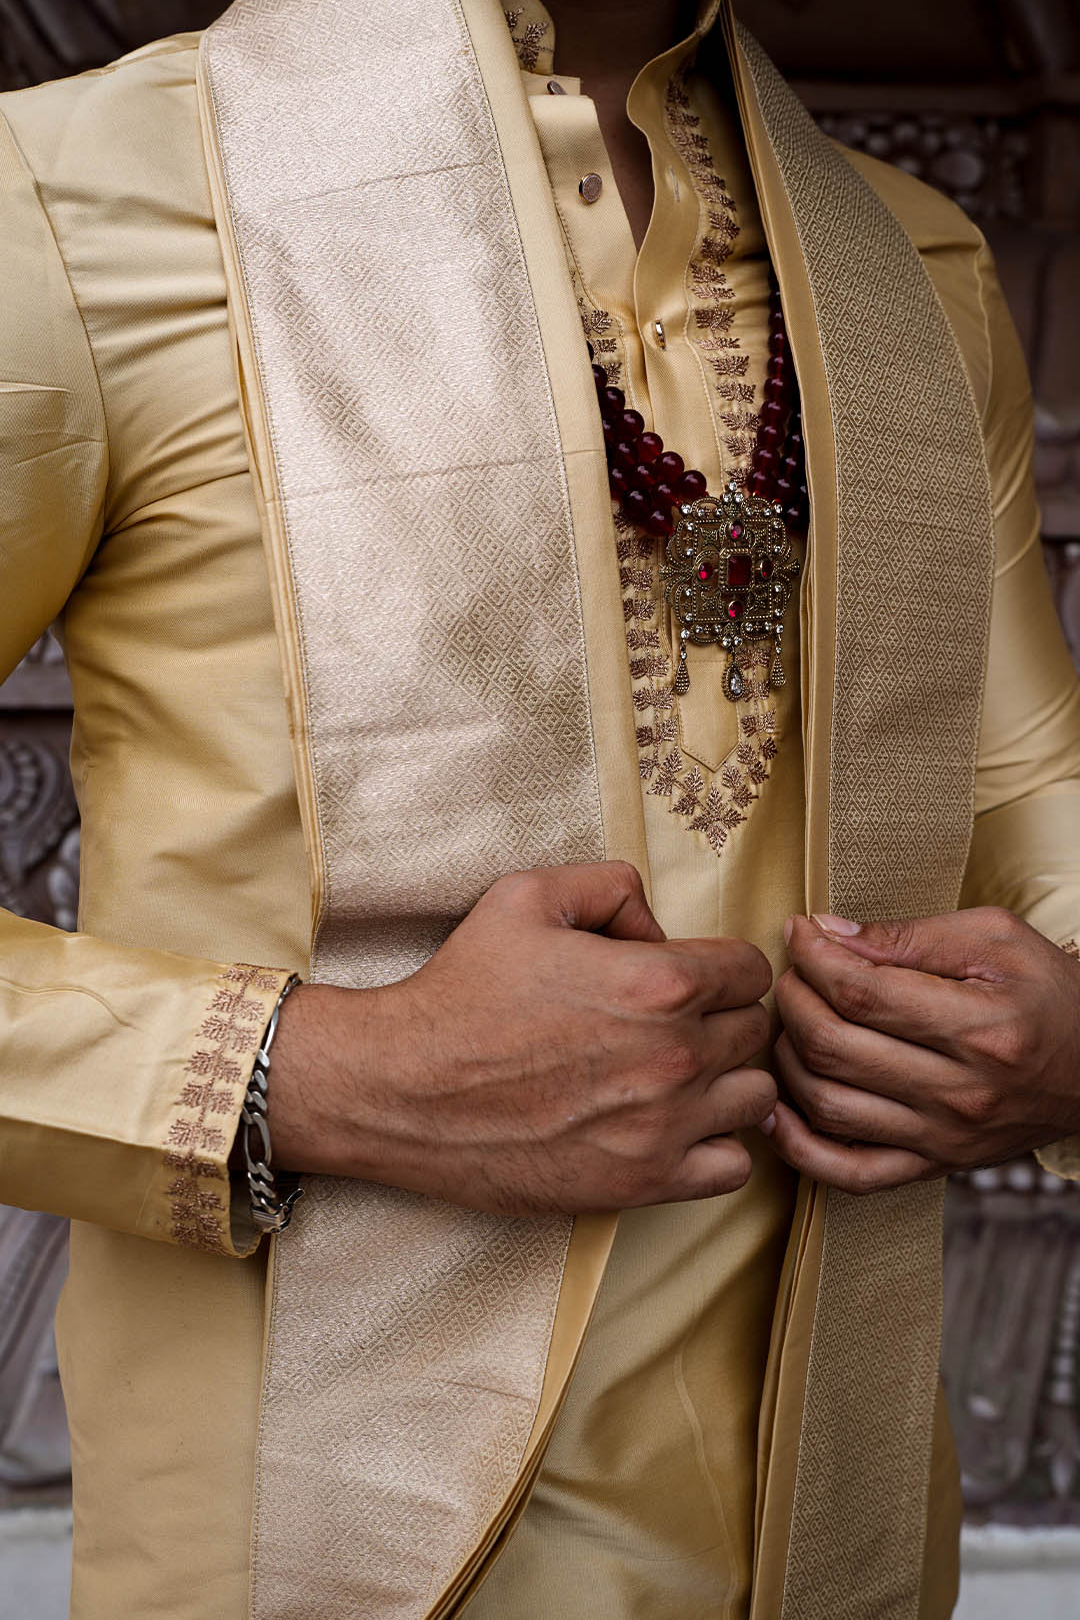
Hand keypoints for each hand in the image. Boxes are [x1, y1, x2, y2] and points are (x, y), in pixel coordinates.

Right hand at [270, 861, 775, 1214]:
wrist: (402, 1088)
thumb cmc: (461, 991)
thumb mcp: (525, 897)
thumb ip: (609, 886)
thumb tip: (658, 924)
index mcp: (658, 981)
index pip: (752, 970)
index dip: (721, 967)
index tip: (689, 978)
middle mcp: (675, 1055)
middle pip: (757, 1031)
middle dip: (722, 1019)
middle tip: (673, 1023)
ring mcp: (663, 1125)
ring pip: (756, 1097)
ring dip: (726, 1082)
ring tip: (678, 1075)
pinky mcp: (643, 1182)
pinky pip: (733, 1168)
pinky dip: (714, 1146)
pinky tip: (672, 1126)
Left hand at [766, 908, 1079, 1193]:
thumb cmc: (1048, 994)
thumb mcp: (994, 939)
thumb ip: (908, 937)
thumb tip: (828, 934)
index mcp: (979, 1029)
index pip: (861, 994)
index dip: (813, 958)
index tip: (800, 932)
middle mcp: (959, 1093)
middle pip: (833, 1048)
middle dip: (793, 999)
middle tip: (794, 973)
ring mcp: (943, 1138)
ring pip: (826, 1105)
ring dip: (786, 1057)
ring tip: (792, 1021)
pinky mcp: (932, 1166)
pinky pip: (847, 1173)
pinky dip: (797, 1146)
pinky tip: (777, 1107)